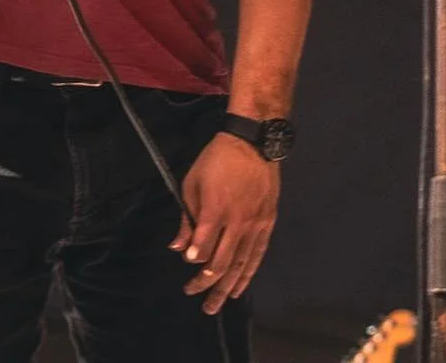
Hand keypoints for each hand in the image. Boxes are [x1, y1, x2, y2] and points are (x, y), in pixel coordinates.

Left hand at [169, 132, 278, 313]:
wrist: (253, 142)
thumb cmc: (217, 159)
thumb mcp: (193, 182)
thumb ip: (186, 218)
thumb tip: (178, 248)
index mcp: (216, 209)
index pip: (204, 246)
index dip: (194, 259)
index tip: (187, 265)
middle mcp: (237, 222)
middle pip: (221, 262)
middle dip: (205, 282)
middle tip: (193, 294)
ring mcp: (255, 225)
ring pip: (240, 264)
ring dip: (226, 287)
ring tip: (214, 305)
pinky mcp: (267, 223)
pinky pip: (257, 255)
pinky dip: (247, 274)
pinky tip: (239, 288)